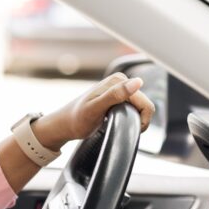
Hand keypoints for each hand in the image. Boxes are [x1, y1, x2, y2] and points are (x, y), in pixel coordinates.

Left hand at [33, 73, 156, 150]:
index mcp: (118, 81)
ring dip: (133, 119)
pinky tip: (117, 122)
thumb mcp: (95, 108)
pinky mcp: (118, 97)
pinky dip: (130, 118)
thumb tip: (138, 82)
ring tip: (117, 125)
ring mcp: (119, 89)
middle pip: (144, 105)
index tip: (125, 127)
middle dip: (137, 120)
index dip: (140, 120)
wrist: (65, 125)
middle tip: (120, 128)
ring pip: (140, 108)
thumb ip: (115, 95)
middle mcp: (120, 82)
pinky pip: (134, 108)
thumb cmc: (77, 119)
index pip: (144, 102)